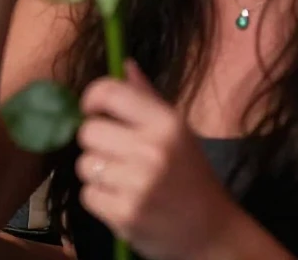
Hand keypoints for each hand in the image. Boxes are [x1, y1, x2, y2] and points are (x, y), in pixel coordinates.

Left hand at [76, 62, 238, 259]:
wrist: (213, 234)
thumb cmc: (191, 176)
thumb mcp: (177, 131)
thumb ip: (146, 97)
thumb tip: (124, 63)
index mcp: (165, 123)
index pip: (109, 92)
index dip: (92, 98)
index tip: (92, 109)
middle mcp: (151, 150)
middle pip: (88, 131)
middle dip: (95, 142)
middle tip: (115, 154)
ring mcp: (138, 184)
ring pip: (84, 164)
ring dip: (97, 173)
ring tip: (121, 180)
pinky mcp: (126, 215)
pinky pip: (87, 195)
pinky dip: (99, 199)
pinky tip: (121, 201)